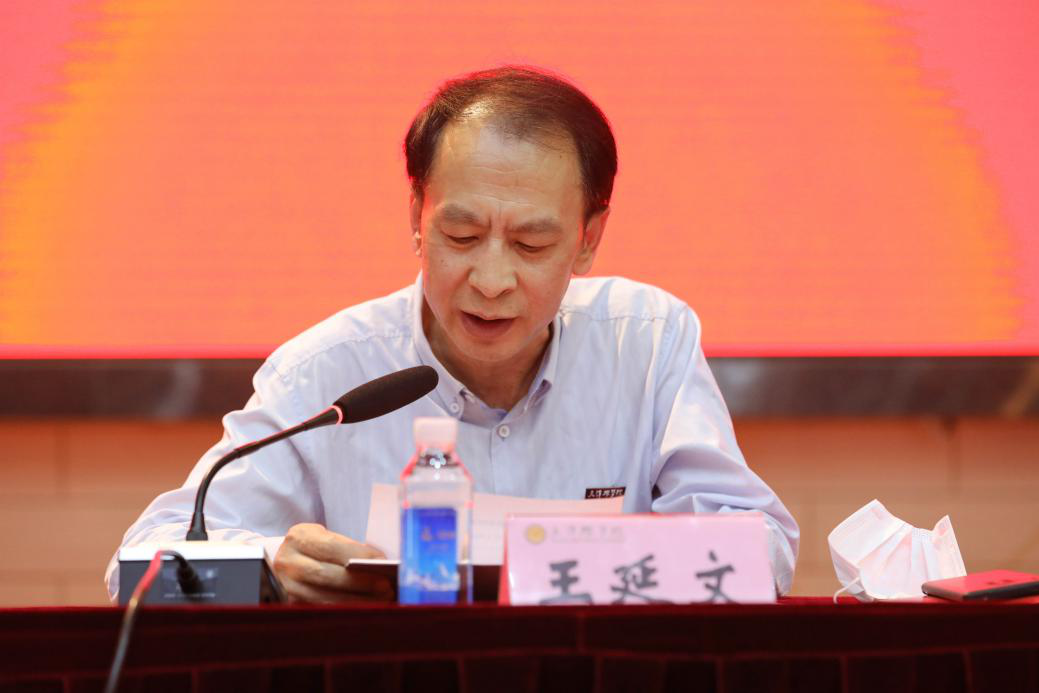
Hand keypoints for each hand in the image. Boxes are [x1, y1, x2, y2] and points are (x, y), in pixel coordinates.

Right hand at [273, 523, 392, 602]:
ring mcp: (288, 586)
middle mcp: (288, 561)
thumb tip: (380, 563)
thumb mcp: (326, 538)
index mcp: (299, 537)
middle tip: (386, 586)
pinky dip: (346, 610)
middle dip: (360, 582)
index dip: (359, 555)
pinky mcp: (293, 605)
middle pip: (327, 575)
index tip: (382, 562)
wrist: (286, 560)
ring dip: (357, 601)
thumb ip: (348, 548)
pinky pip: (323, 610)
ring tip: (381, 600)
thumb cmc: (317, 548)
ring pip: (324, 598)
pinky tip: (365, 609)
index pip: (332, 547)